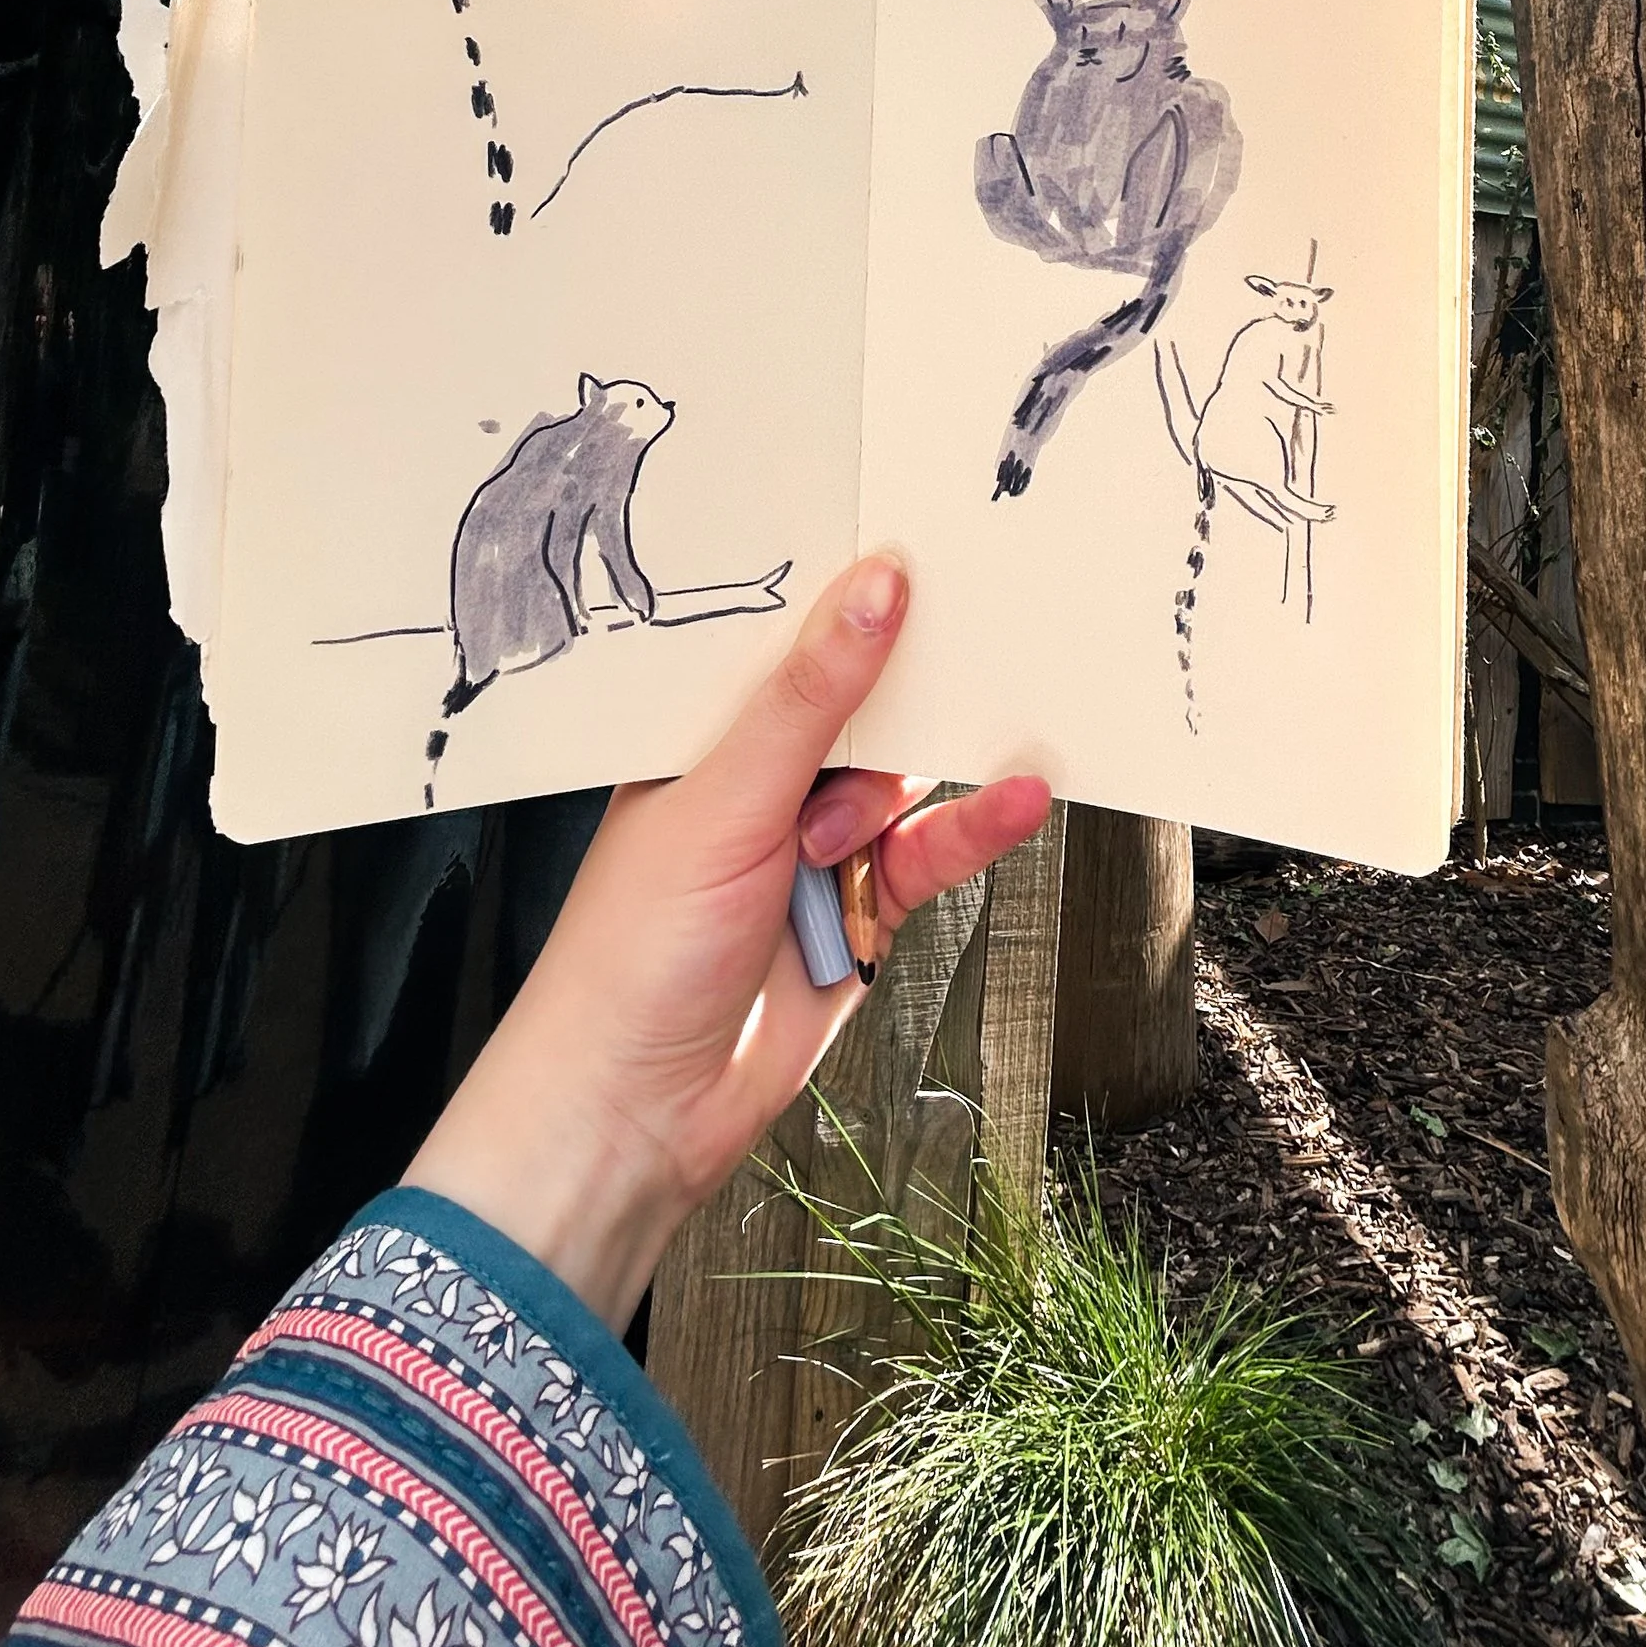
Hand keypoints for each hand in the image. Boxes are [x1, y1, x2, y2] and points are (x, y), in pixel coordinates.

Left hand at [406, 555, 1050, 1330]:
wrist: (635, 1117)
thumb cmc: (630, 957)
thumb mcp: (725, 803)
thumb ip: (809, 698)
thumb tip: (874, 587)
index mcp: (698, 736)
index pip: (780, 640)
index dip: (844, 592)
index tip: (917, 529)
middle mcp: (755, 783)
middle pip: (856, 703)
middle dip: (917, 670)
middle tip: (995, 604)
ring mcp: (810, 848)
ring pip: (901, 777)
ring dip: (947, 758)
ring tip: (1015, 713)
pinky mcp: (860, 910)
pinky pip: (928, 853)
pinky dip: (971, 828)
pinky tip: (1015, 800)